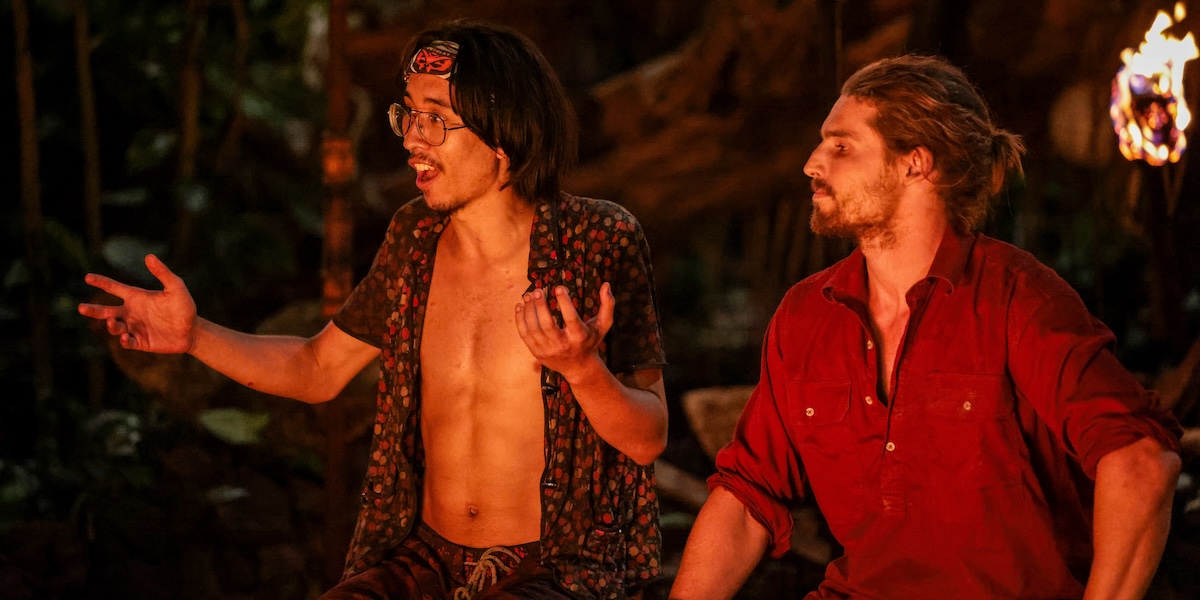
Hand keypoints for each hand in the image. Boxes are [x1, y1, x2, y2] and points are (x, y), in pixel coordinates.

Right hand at [77, 254, 196, 353]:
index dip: (102, 282)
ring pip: (114, 327)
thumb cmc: (184, 307)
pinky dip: (124, 341)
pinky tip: (126, 338)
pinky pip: (127, 342)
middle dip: (93, 310)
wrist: (192, 331)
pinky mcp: (140, 342)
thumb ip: (163, 273)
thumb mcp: (176, 288)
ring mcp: (134, 328)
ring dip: (111, 325)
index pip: (115, 288)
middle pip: (106, 310)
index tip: (87, 277)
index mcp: (137, 297)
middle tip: (81, 308)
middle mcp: (131, 312)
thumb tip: (149, 256)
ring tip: (112, 322)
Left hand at [515, 282, 613, 380]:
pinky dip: (520, 319)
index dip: (565, 303)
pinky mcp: (537, 352)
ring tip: (528, 295)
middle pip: (547, 325)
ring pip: (534, 329)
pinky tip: (520, 305)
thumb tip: (606, 284)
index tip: (559, 287)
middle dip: (540, 306)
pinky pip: (525, 335)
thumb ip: (608, 305)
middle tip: (538, 290)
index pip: (571, 319)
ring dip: (529, 310)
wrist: (579, 367)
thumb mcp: (604, 325)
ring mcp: (548, 350)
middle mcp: (563, 345)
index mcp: (579, 337)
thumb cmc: (591, 341)